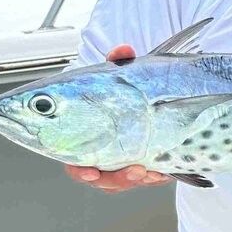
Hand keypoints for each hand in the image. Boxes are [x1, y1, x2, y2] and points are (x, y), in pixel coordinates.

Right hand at [65, 44, 169, 193]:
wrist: (147, 96)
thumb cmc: (119, 89)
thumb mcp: (120, 76)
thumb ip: (119, 64)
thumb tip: (124, 50)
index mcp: (82, 134)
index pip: (71, 158)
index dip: (79, 169)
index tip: (89, 170)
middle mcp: (96, 152)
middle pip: (97, 177)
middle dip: (113, 179)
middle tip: (130, 171)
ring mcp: (117, 161)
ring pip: (119, 181)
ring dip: (132, 179)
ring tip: (146, 171)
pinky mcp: (139, 164)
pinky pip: (142, 179)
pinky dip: (152, 177)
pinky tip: (160, 173)